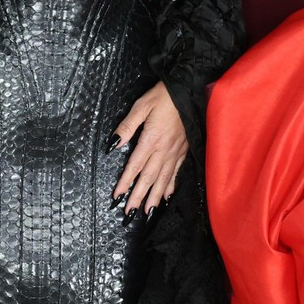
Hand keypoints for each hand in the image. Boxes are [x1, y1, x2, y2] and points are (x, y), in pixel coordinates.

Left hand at [111, 82, 187, 215]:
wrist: (188, 90)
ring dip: (154, 197)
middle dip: (138, 197)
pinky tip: (166, 196)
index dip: (125, 183)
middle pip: (148, 178)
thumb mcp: (141, 106)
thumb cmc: (163, 96)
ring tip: (147, 211)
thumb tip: (114, 145)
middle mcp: (164, 149)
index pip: (135, 166)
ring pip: (163, 179)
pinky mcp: (183, 151)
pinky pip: (176, 172)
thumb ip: (127, 126)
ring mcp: (175, 152)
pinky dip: (170, 186)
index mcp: (151, 139)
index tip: (117, 197)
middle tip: (129, 214)